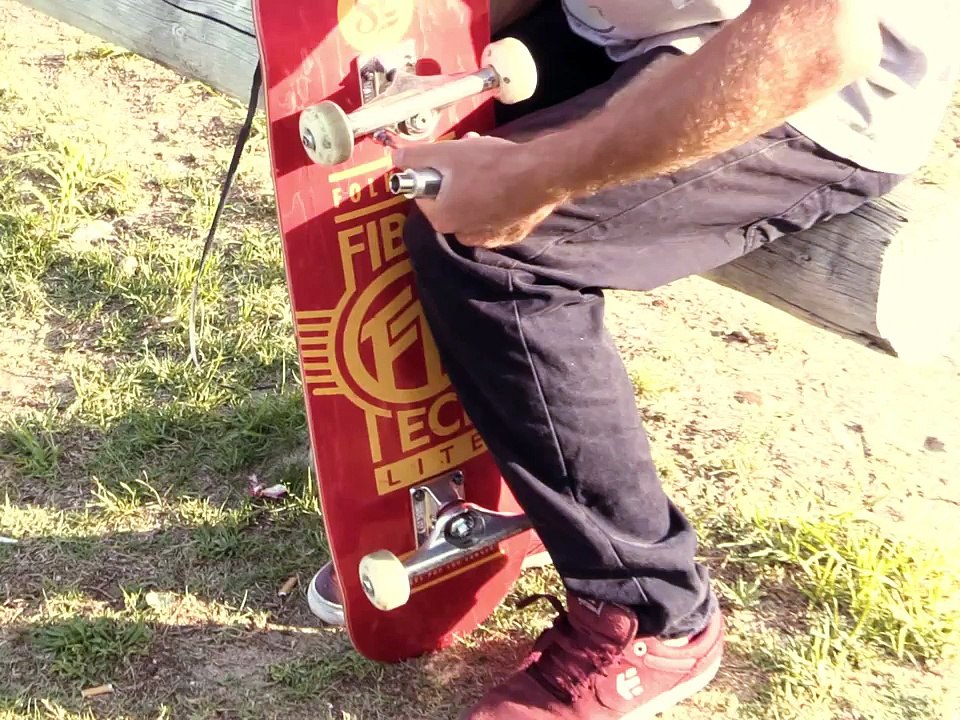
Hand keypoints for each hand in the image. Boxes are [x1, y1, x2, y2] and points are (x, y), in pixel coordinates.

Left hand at [394, 134, 557, 248]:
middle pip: (450, 201)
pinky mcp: (511, 233)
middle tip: (470, 158)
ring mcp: (490, 237)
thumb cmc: (492, 164)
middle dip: (456, 178)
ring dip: (476, 187)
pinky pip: (496, 214)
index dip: (433, 173)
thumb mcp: (446, 152)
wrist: (540, 175)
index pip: (425, 195)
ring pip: (473, 207)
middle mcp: (463, 235)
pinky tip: (508, 182)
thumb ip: (416, 156)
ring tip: (491, 165)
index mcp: (442, 219)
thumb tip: (396, 158)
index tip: (446, 160)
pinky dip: (497, 199)